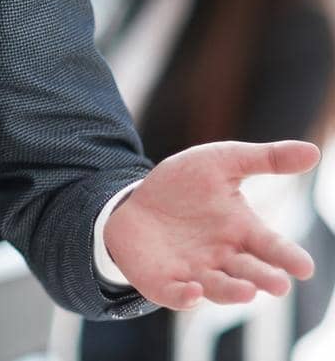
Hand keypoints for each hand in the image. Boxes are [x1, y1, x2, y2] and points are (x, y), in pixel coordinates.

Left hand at [104, 140, 320, 308]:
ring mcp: (194, 272)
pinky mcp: (163, 282)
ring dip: (232, 291)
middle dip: (264, 278)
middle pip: (249, 272)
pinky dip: (185, 297)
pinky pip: (175, 294)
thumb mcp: (221, 162)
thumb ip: (264, 159)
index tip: (305, 267)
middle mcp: (223, 258)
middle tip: (279, 285)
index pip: (272, 247)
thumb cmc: (184, 185)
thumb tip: (314, 151)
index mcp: (242, 232)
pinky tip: (193, 291)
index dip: (288, 257)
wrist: (134, 202)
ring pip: (218, 288)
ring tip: (248, 292)